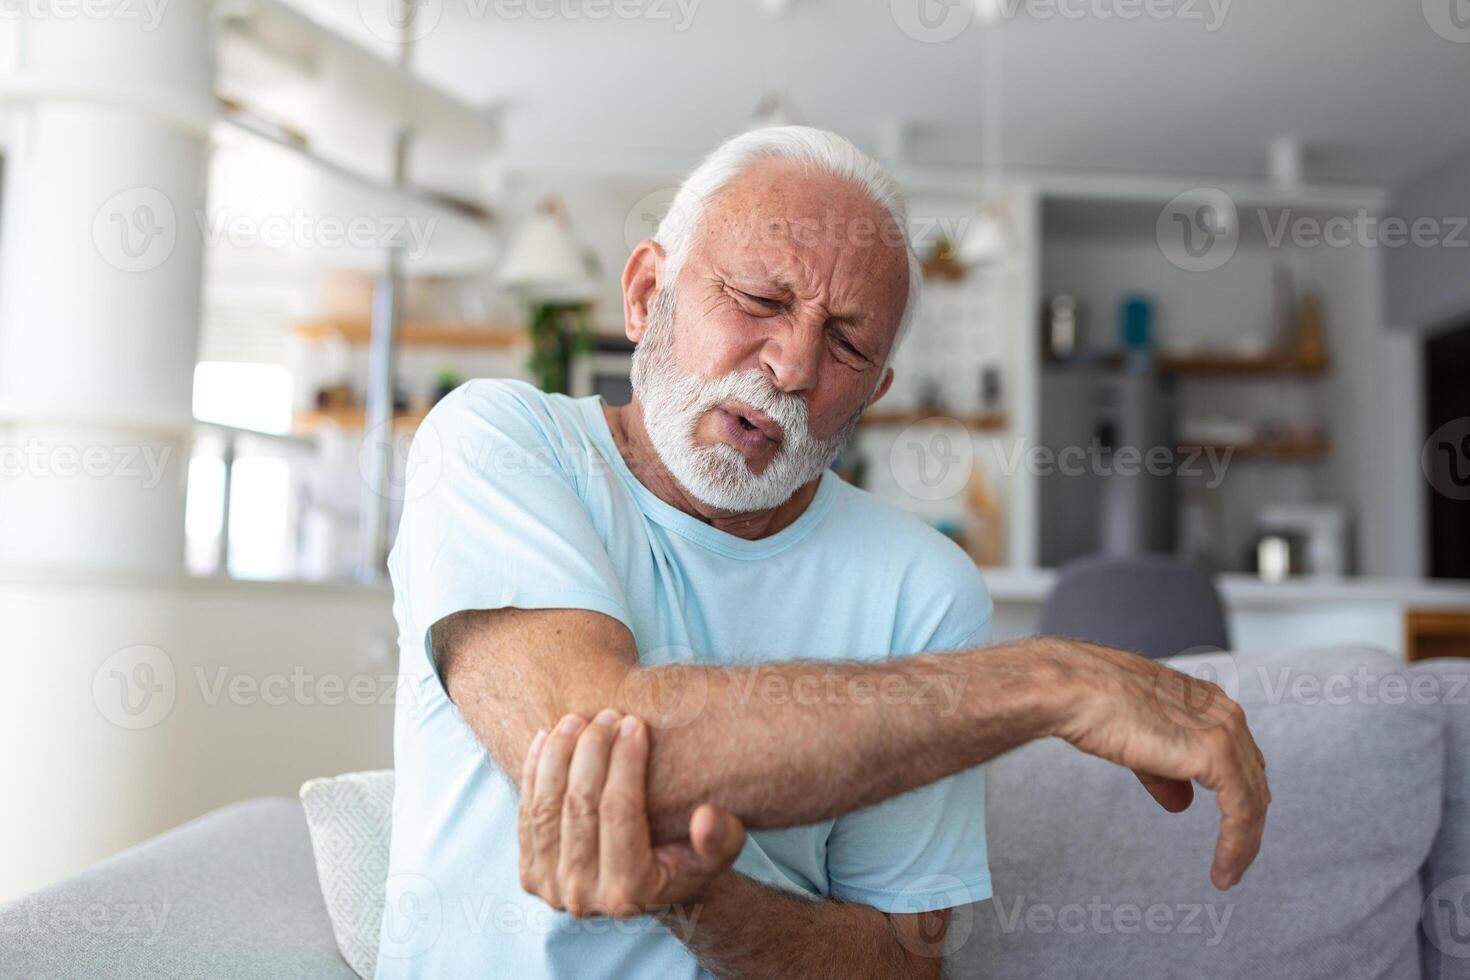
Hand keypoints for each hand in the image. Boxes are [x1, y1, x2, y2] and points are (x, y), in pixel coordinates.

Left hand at [518, 708, 745, 917]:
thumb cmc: (688, 861)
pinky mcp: (530, 873)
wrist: (649, 890)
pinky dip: (533, 771)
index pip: (620, 813)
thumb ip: (721, 840)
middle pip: (579, 807)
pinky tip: (547, 736)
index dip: (626, 762)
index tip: (635, 722)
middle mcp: (584, 896)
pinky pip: (527, 814)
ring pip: (546, 807)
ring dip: (559, 755)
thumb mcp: (717, 855)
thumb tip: (707, 818)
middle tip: (609, 714)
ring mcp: (550, 887)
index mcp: (630, 892)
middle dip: (593, 751)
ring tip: (577, 718)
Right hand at [1042, 641, 1270, 890]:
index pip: (1238, 755)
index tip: (1229, 830)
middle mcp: (1223, 712)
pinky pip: (1241, 812)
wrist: (1076, 690)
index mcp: (1206, 702)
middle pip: (1252, 779)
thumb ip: (1165, 773)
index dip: (1236, 795)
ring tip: (1228, 874)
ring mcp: (1224, 731)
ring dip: (1243, 843)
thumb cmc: (1092, 704)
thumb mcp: (1137, 743)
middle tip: (1233, 859)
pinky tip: (1223, 870)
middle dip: (1246, 823)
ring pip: (1252, 799)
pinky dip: (1237, 846)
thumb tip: (1181, 803)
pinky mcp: (1217, 754)